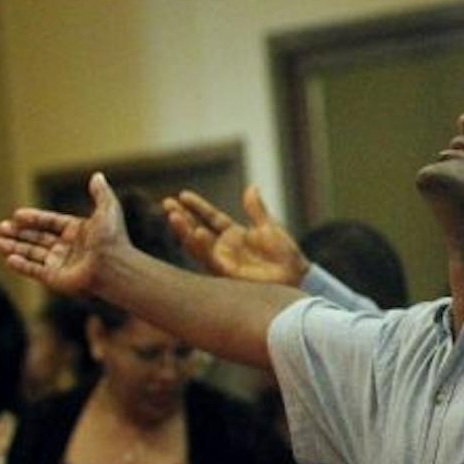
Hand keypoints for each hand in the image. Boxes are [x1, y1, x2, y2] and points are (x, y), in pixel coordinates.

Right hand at [0, 171, 130, 296]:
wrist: (115, 267)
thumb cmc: (113, 240)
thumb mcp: (108, 210)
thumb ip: (101, 193)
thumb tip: (97, 176)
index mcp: (79, 232)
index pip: (51, 222)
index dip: (35, 218)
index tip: (18, 214)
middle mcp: (70, 248)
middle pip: (38, 238)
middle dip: (19, 233)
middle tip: (2, 227)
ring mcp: (62, 263)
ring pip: (33, 254)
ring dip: (15, 247)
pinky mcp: (57, 278)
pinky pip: (35, 271)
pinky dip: (21, 265)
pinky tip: (9, 258)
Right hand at [162, 185, 308, 285]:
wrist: (296, 276)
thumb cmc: (285, 254)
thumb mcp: (270, 228)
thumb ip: (257, 210)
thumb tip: (251, 188)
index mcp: (234, 234)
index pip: (211, 217)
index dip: (197, 207)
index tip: (183, 195)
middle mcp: (224, 247)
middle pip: (197, 229)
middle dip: (182, 217)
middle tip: (167, 204)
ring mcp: (223, 259)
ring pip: (197, 244)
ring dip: (185, 231)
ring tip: (174, 216)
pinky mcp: (226, 272)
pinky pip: (210, 258)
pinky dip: (203, 246)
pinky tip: (197, 233)